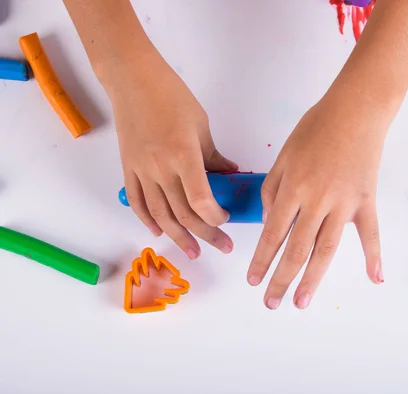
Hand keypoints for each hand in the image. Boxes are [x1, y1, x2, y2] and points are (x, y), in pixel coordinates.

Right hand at [106, 55, 237, 258]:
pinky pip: (138, 202)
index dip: (214, 216)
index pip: (200, 199)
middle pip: (183, 213)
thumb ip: (214, 156)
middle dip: (206, 234)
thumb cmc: (171, 96)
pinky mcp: (129, 169)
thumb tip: (230, 174)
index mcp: (183, 155)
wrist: (132, 81)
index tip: (226, 218)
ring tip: (193, 251)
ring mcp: (142, 171)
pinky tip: (159, 232)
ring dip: (178, 237)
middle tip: (222, 246)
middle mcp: (161, 168)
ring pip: (160, 214)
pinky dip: (148, 220)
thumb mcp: (201, 125)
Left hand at [247, 94, 385, 309]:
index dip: (261, 260)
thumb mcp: (284, 155)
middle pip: (297, 249)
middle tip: (271, 303)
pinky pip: (370, 233)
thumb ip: (273, 190)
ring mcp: (344, 204)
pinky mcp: (366, 201)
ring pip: (327, 250)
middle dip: (281, 279)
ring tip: (302, 302)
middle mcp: (317, 202)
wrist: (355, 111)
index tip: (254, 280)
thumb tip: (272, 223)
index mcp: (293, 189)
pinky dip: (373, 256)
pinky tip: (374, 278)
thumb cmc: (316, 128)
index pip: (273, 234)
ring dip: (313, 279)